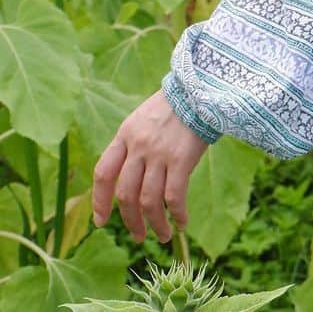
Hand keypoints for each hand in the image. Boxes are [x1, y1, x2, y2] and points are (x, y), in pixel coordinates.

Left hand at [92, 90, 208, 241]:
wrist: (202, 87)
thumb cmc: (176, 104)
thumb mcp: (144, 118)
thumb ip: (133, 144)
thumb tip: (130, 179)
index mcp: (125, 134)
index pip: (103, 173)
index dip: (99, 201)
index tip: (102, 222)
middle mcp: (138, 146)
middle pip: (125, 194)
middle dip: (130, 221)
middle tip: (138, 236)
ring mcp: (159, 153)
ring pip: (148, 201)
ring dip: (155, 224)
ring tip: (162, 235)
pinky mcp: (181, 159)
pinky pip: (174, 197)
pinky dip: (177, 214)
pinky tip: (182, 222)